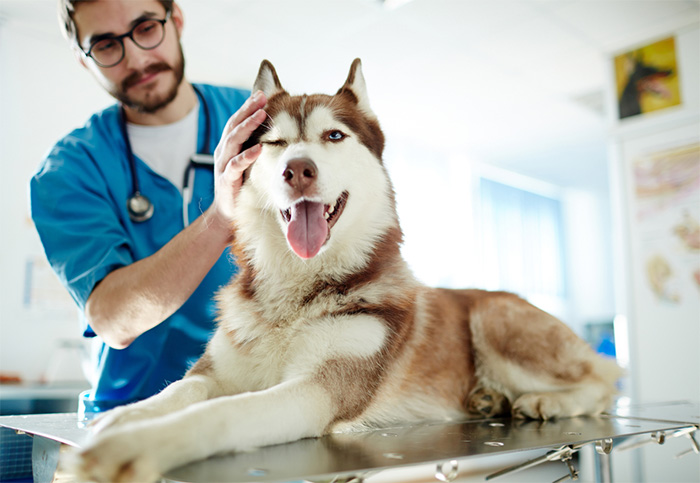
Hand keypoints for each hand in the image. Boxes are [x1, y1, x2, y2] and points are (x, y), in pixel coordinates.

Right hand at [212, 91, 266, 223]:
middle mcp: (224, 152)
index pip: (237, 121)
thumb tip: (274, 130)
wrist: (227, 213)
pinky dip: (247, 156)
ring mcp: (224, 165)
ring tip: (261, 114)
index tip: (262, 94)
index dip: (248, 107)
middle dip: (248, 109)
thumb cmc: (241, 186)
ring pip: (234, 140)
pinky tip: (259, 149)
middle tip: (262, 96)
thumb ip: (255, 146)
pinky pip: (237, 165)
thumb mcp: (248, 162)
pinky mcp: (227, 181)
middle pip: (234, 125)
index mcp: (229, 146)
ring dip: (248, 126)